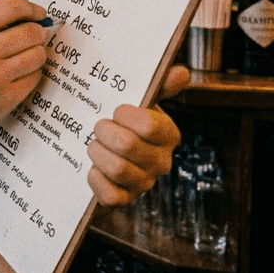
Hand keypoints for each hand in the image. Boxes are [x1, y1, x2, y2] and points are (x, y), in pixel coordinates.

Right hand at [0, 0, 49, 144]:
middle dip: (39, 33)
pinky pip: (35, 77)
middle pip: (31, 31)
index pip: (10, 6)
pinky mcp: (6, 97)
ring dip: (37, 54)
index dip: (30, 8)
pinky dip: (32, 74)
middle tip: (37, 37)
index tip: (39, 13)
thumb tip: (29, 18)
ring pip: (38, 55)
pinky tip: (18, 75)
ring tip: (25, 58)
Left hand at [86, 65, 188, 207]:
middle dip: (104, 132)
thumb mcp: (140, 101)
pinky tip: (92, 168)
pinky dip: (95, 179)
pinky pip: (109, 194)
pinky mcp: (125, 200)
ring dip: (97, 152)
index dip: (125, 116)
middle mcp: (161, 161)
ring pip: (116, 168)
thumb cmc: (124, 122)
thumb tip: (181, 72)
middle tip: (98, 126)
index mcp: (168, 135)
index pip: (149, 126)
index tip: (115, 110)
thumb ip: (159, 85)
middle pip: (127, 145)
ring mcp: (143, 183)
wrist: (105, 149)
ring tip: (94, 145)